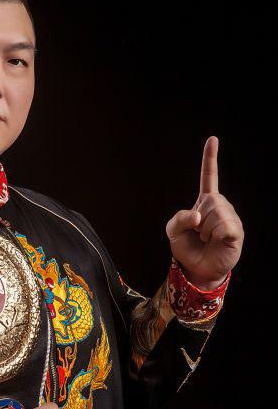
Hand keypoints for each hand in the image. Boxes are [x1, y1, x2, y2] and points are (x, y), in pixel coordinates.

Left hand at [165, 136, 243, 288]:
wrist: (197, 269)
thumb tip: (199, 215)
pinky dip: (216, 235)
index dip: (210, 158)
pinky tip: (218, 241)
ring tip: (208, 238)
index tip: (213, 139)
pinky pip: (224, 227)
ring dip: (206, 230)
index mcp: (204, 201)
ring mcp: (230, 217)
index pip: (208, 176)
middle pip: (208, 201)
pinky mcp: (236, 231)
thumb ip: (178, 218)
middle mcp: (221, 205)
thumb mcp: (172, 231)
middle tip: (200, 233)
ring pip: (215, 215)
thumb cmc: (187, 247)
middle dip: (197, 221)